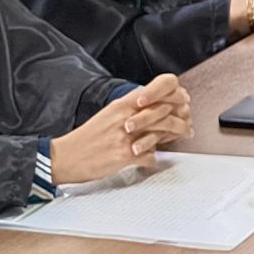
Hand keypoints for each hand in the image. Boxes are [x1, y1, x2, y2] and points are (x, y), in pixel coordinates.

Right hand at [49, 81, 192, 184]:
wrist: (65, 156)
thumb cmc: (86, 139)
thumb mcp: (107, 116)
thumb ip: (128, 111)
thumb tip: (148, 110)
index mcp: (120, 106)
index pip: (153, 94)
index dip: (172, 98)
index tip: (181, 103)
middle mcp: (125, 119)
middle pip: (162, 112)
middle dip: (180, 118)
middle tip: (188, 124)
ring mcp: (126, 137)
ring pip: (160, 133)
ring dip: (172, 138)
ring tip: (179, 140)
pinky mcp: (124, 156)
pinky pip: (149, 156)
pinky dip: (153, 159)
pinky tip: (152, 159)